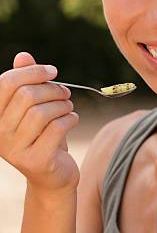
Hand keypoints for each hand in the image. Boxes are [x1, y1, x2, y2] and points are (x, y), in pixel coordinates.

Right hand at [0, 52, 79, 192]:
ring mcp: (15, 149)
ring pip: (43, 112)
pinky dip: (70, 119)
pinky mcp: (36, 160)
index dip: (32, 72)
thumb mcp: (33, 109)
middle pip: (26, 96)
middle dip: (52, 89)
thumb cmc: (43, 136)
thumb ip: (26, 83)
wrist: (52, 176)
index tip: (52, 72)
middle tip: (65, 93)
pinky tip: (72, 120)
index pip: (6, 83)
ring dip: (63, 105)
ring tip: (68, 107)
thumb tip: (23, 56)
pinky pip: (57, 128)